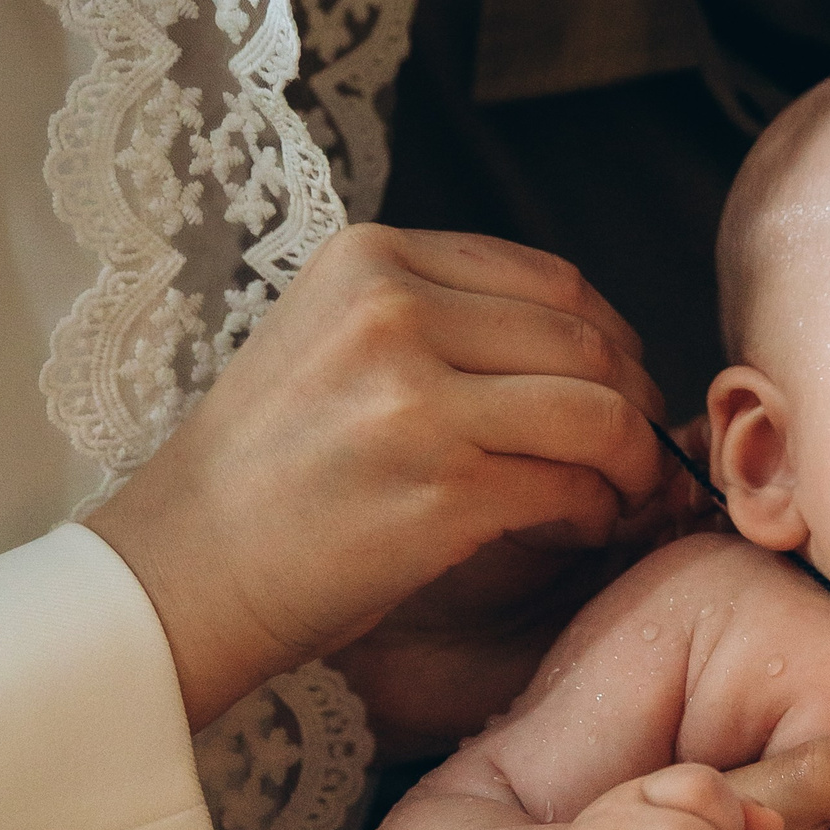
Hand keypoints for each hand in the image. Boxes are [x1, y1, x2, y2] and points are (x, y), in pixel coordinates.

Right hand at [84, 225, 670, 729]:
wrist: (186, 568)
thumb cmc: (273, 468)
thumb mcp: (335, 341)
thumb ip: (444, 318)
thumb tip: (592, 342)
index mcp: (372, 261)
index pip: (552, 280)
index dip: (613, 338)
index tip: (624, 384)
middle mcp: (393, 314)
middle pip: (588, 344)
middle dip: (637, 402)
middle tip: (642, 450)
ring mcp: (417, 402)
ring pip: (600, 413)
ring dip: (634, 461)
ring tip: (621, 492)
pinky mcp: (443, 490)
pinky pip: (575, 488)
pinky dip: (600, 511)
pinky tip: (582, 527)